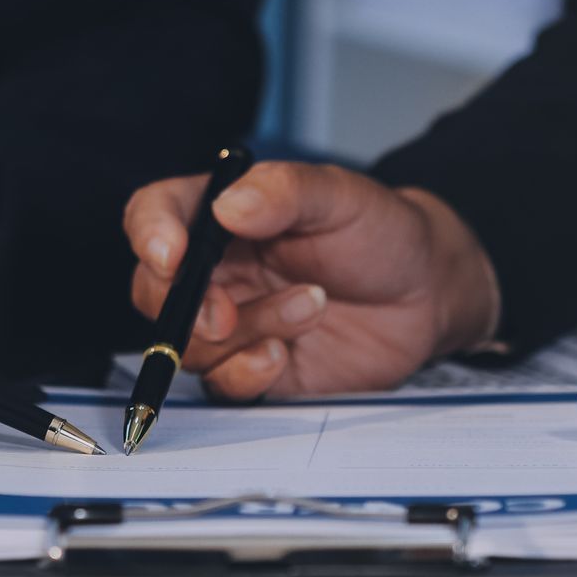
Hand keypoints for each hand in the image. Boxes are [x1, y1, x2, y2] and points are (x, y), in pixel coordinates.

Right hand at [124, 162, 498, 398]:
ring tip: (310, 305)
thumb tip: (229, 205)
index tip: (172, 255)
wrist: (426, 292)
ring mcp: (233, 322)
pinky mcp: (257, 368)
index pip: (155, 216)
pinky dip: (246, 373)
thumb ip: (285, 192)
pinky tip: (284, 353)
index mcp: (221, 217)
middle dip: (184, 307)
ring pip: (191, 344)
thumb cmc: (380, 233)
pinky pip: (223, 384)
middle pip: (154, 293)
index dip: (150, 235)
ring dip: (245, 331)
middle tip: (224, 311)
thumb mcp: (340, 195)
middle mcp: (217, 271)